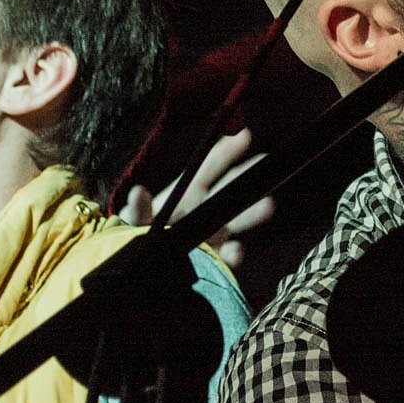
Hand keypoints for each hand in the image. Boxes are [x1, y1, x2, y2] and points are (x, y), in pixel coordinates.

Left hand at [120, 129, 274, 268]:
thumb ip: (137, 208)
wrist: (139, 265)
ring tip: (267, 206)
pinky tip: (236, 252)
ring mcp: (212, 233)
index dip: (226, 151)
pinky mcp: (213, 257)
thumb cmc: (137, 233)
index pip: (210, 167)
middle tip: (268, 167)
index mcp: (188, 192)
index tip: (243, 137)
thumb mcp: (135, 219)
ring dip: (252, 212)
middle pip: (230, 189)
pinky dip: (234, 254)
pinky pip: (228, 255)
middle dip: (247, 178)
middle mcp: (204, 209)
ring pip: (236, 219)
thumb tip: (137, 192)